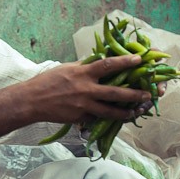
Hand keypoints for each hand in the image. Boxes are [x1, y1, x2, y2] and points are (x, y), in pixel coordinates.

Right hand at [26, 55, 154, 126]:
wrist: (32, 101)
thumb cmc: (48, 81)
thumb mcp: (67, 68)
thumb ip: (84, 66)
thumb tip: (99, 60)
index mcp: (82, 73)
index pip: (108, 65)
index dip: (125, 62)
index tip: (139, 60)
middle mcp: (85, 89)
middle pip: (115, 93)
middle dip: (134, 94)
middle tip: (147, 94)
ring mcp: (83, 105)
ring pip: (110, 111)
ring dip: (126, 112)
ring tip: (137, 111)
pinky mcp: (80, 118)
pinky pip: (97, 118)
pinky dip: (108, 118)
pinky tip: (117, 118)